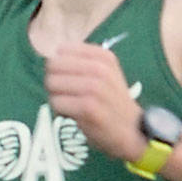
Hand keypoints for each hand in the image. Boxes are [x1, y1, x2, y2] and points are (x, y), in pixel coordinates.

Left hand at [44, 42, 141, 159]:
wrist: (132, 130)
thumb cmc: (112, 102)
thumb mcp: (106, 73)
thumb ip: (81, 62)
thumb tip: (49, 57)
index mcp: (103, 56)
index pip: (62, 50)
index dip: (60, 67)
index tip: (71, 79)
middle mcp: (100, 68)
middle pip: (53, 65)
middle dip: (54, 81)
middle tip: (66, 94)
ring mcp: (94, 87)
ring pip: (52, 83)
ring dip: (56, 97)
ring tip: (71, 105)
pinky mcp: (87, 107)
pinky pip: (56, 102)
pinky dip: (59, 111)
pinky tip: (73, 115)